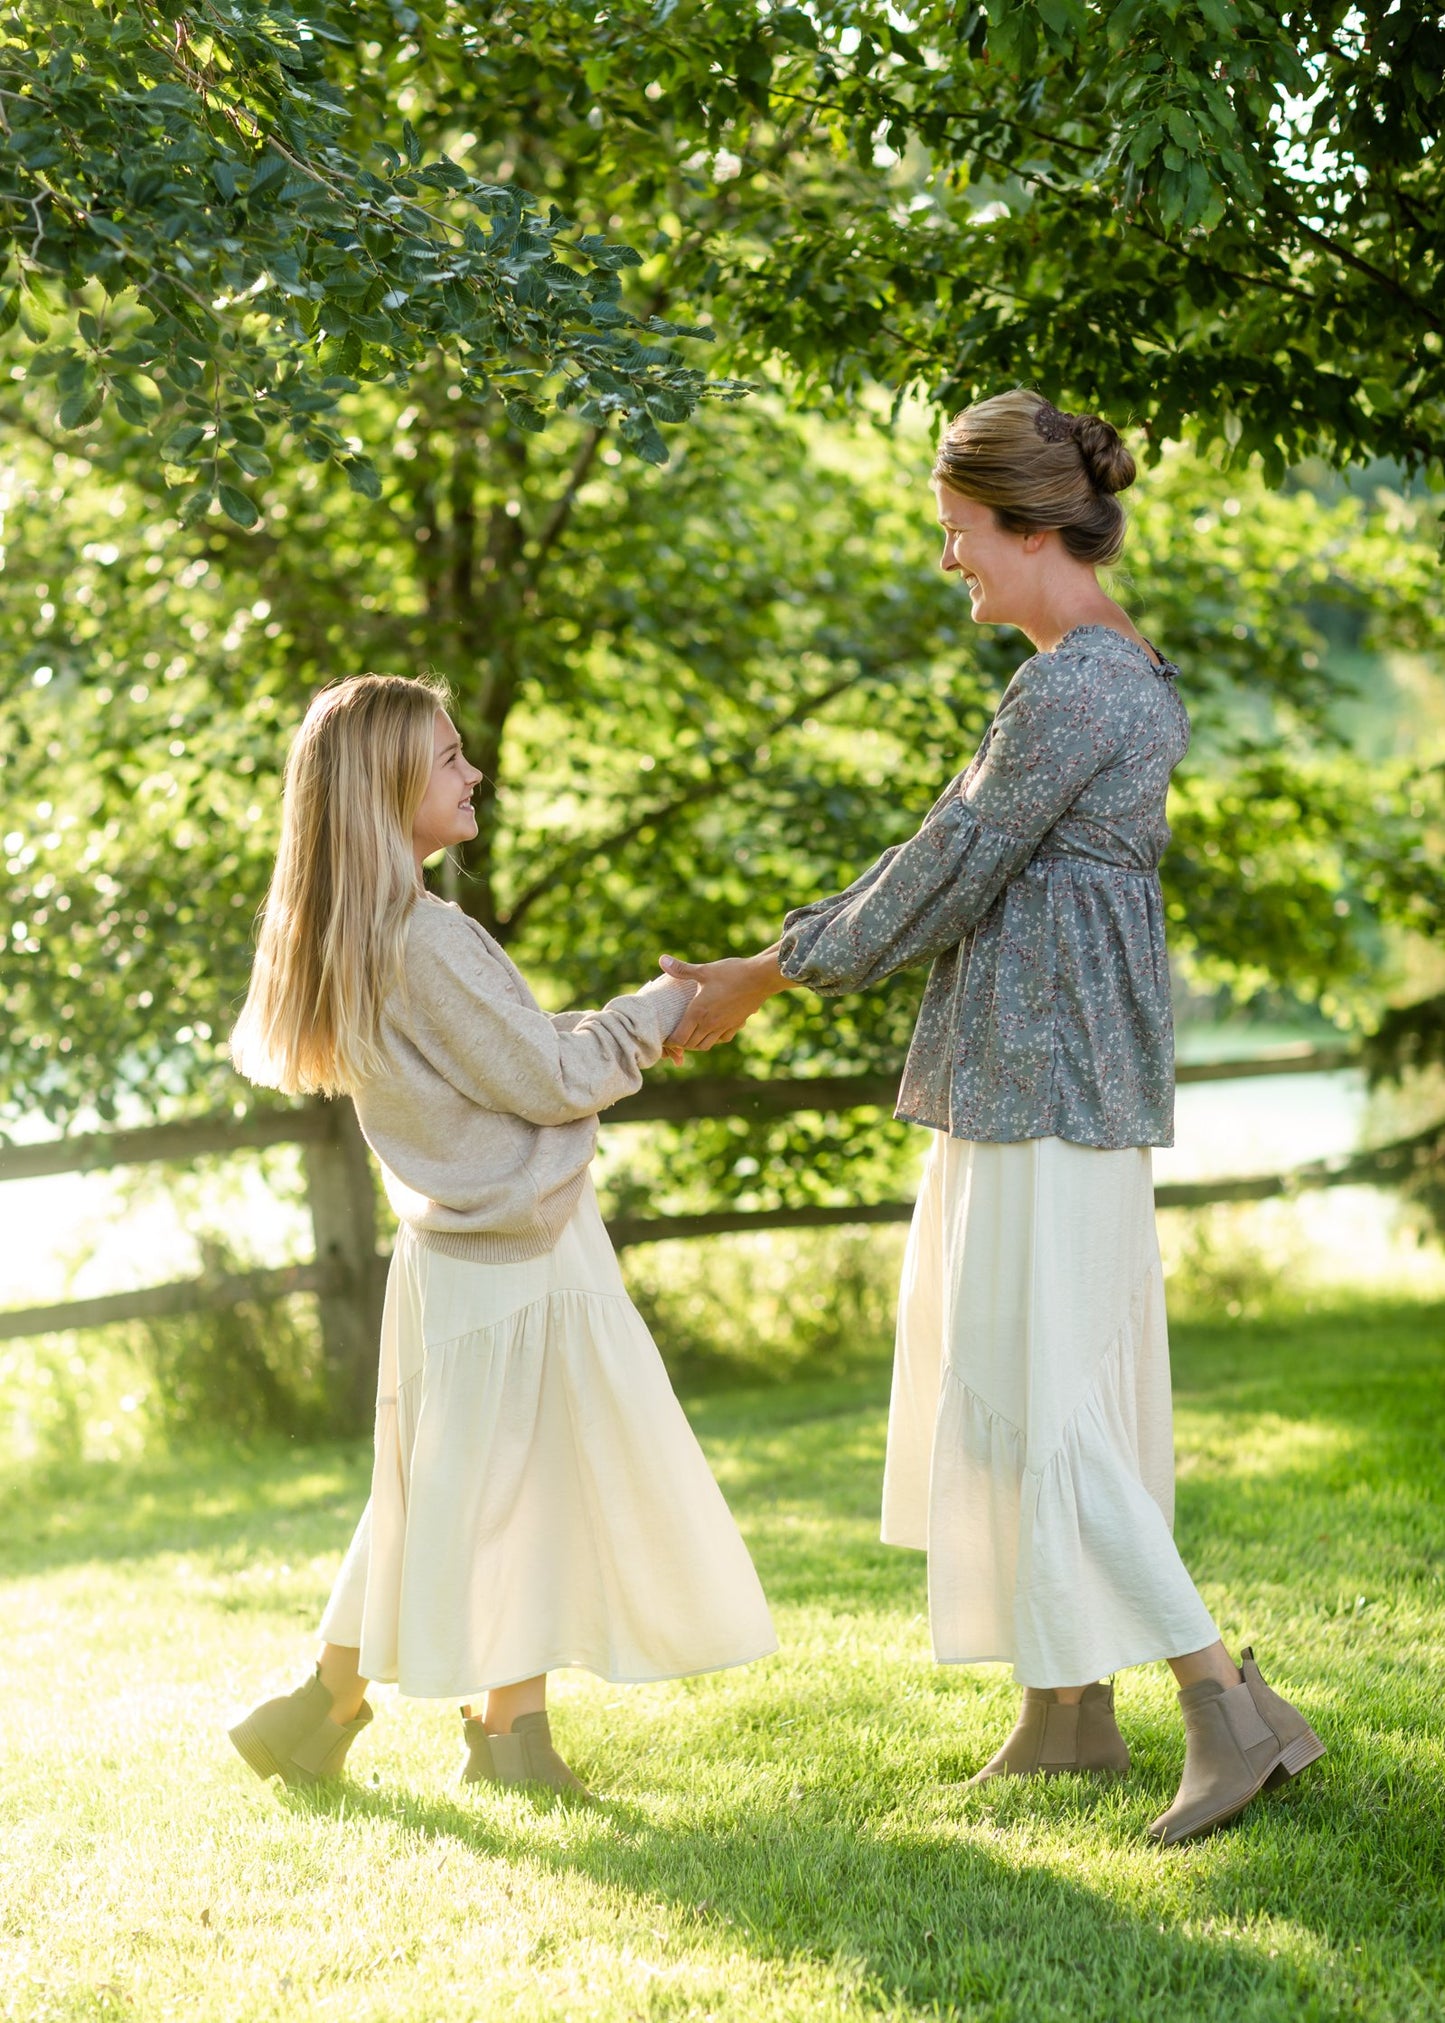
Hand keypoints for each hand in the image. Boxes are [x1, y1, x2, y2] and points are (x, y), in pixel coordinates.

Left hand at [659, 948, 786, 1053]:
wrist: (761, 978)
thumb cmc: (732, 972)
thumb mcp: (704, 970)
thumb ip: (681, 969)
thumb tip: (661, 959)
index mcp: (698, 1012)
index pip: (679, 1037)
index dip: (670, 1040)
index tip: (665, 1034)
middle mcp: (710, 1024)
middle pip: (690, 1045)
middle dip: (681, 1043)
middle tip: (675, 1035)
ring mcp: (724, 1027)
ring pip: (705, 1045)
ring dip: (696, 1043)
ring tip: (691, 1034)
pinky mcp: (736, 1025)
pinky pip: (721, 1040)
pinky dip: (713, 1039)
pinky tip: (711, 1029)